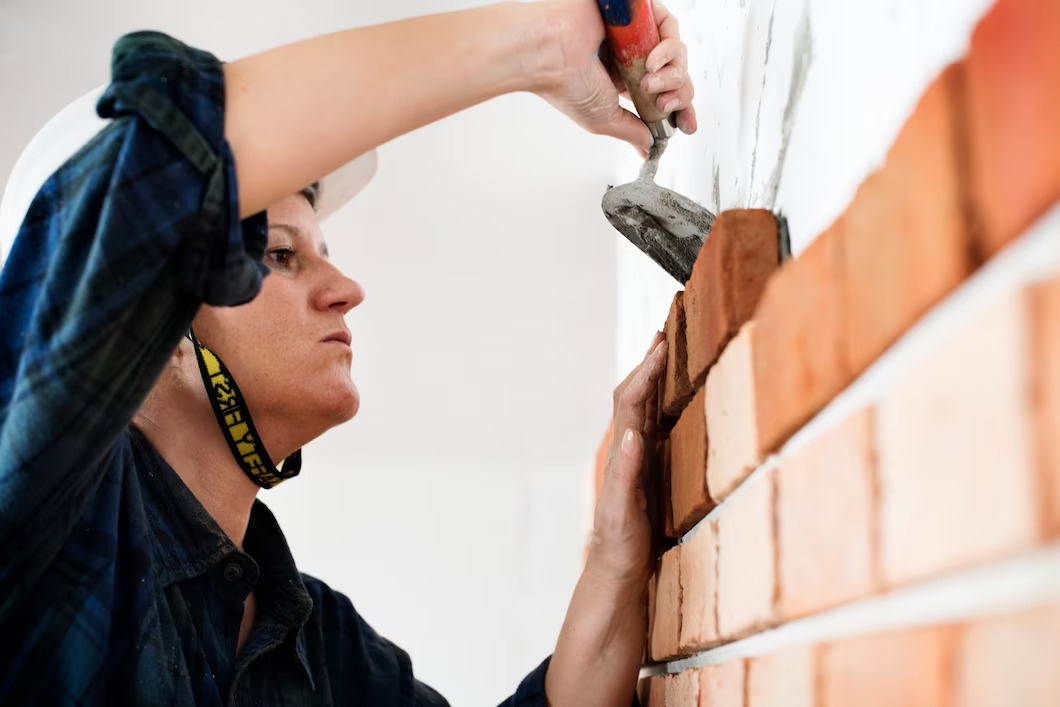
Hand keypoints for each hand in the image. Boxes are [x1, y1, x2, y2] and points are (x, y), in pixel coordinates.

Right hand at [534, 0, 696, 153]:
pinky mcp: (638, 13)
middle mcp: (631, 57)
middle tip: (663, 105)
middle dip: (678, 94)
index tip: (687, 125)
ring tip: (649, 84)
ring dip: (671, 74)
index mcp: (623, 81)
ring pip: (677, 52)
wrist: (550, 54)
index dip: (680, 109)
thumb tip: (649, 149)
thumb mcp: (605, 120)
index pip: (663, 94)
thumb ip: (632, 132)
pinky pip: (668, 26)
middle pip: (675, 74)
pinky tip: (650, 63)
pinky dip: (668, 48)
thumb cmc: (566, 86)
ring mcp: (635, 34)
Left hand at [586, 332, 666, 587]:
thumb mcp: (622, 511)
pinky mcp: (646, 467)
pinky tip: (667, 395)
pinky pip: (652, 424)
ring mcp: (636, 456)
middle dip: (648, 363)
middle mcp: (627, 449)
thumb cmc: (619, 542)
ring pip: (643, 406)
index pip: (631, 402)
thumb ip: (626, 474)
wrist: (615, 566)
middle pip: (634, 395)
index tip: (661, 345)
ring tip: (665, 350)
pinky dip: (658, 401)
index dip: (645, 372)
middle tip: (663, 333)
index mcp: (622, 455)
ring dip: (652, 377)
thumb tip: (631, 436)